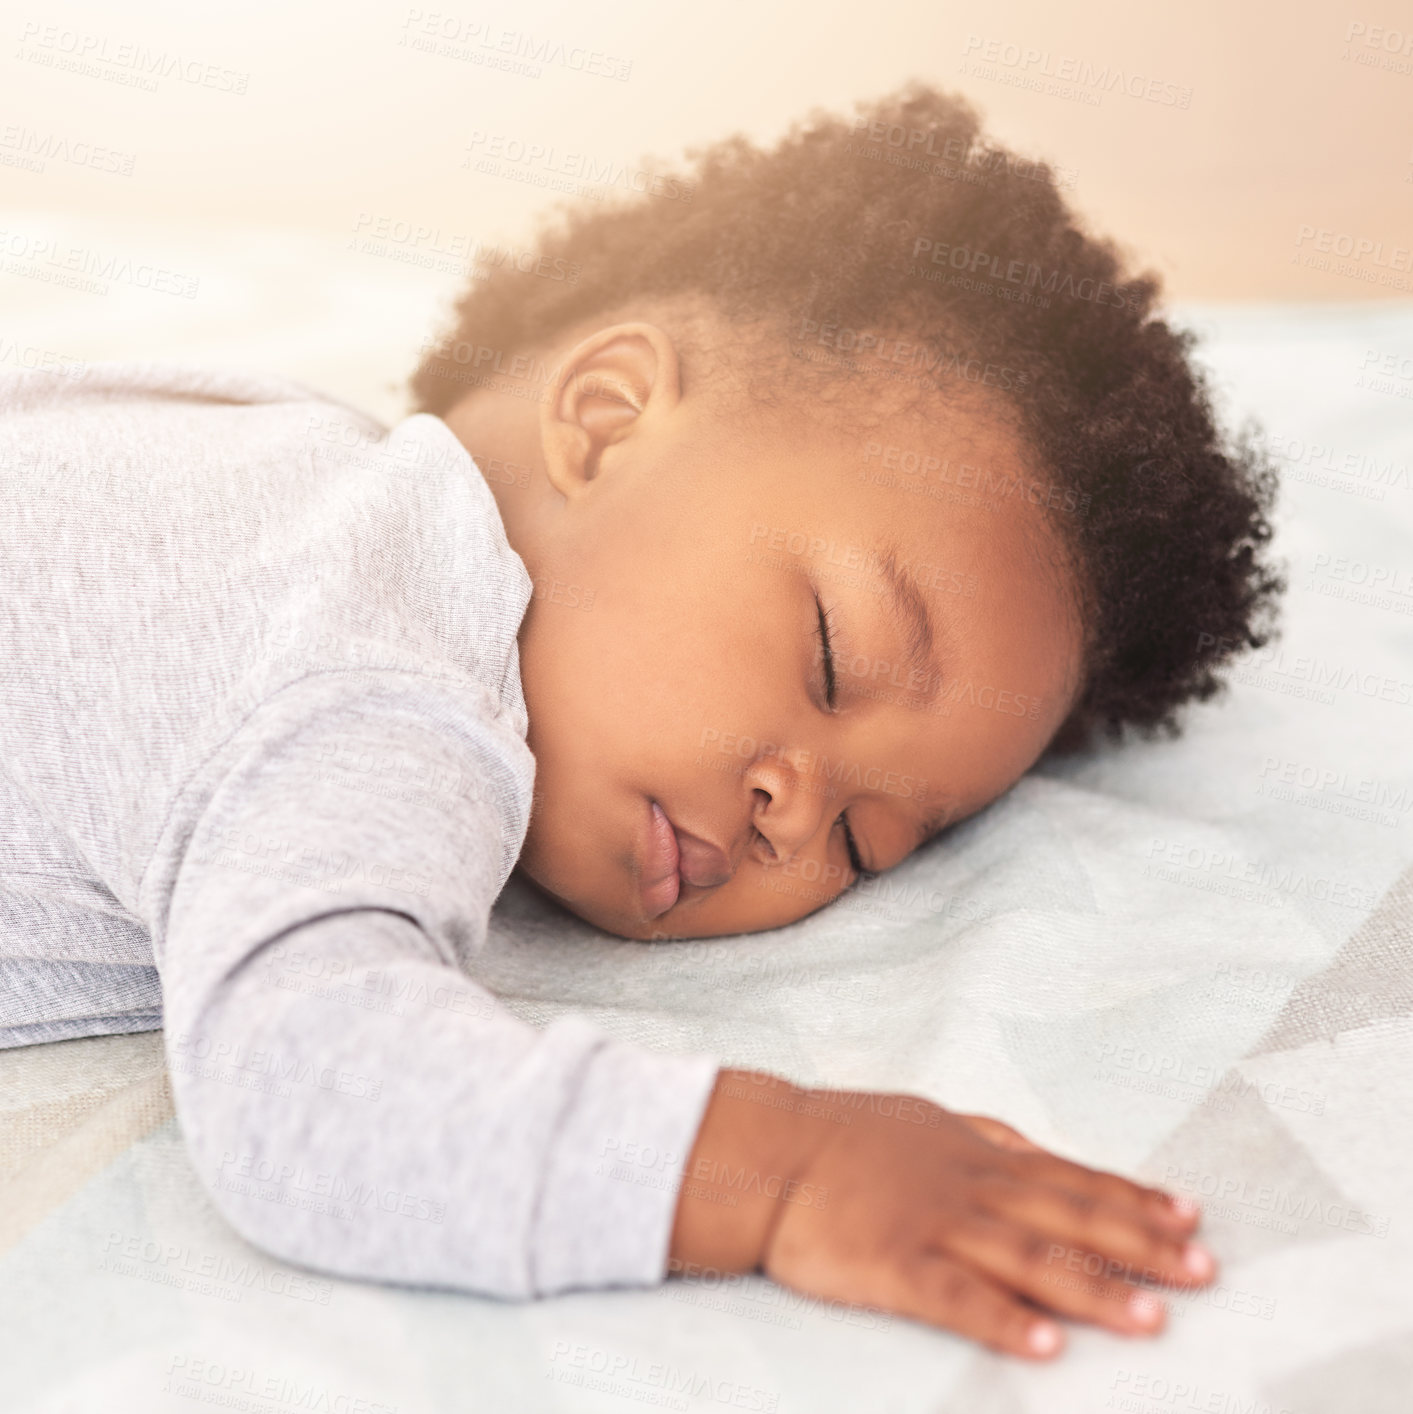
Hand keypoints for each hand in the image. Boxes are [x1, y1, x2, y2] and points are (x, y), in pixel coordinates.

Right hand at [669, 1071, 1213, 1358]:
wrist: (771, 1150)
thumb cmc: (847, 1136)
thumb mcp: (926, 1120)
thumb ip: (985, 1138)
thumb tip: (1035, 1149)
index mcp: (978, 1155)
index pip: (1071, 1178)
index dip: (1133, 1198)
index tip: (1190, 1216)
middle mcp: (970, 1189)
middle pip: (1067, 1218)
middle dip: (1140, 1246)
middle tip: (1203, 1270)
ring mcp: (934, 1226)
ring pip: (1027, 1259)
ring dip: (1092, 1291)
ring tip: (1150, 1319)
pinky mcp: (894, 1266)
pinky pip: (956, 1298)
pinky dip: (1003, 1322)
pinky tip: (1045, 1349)